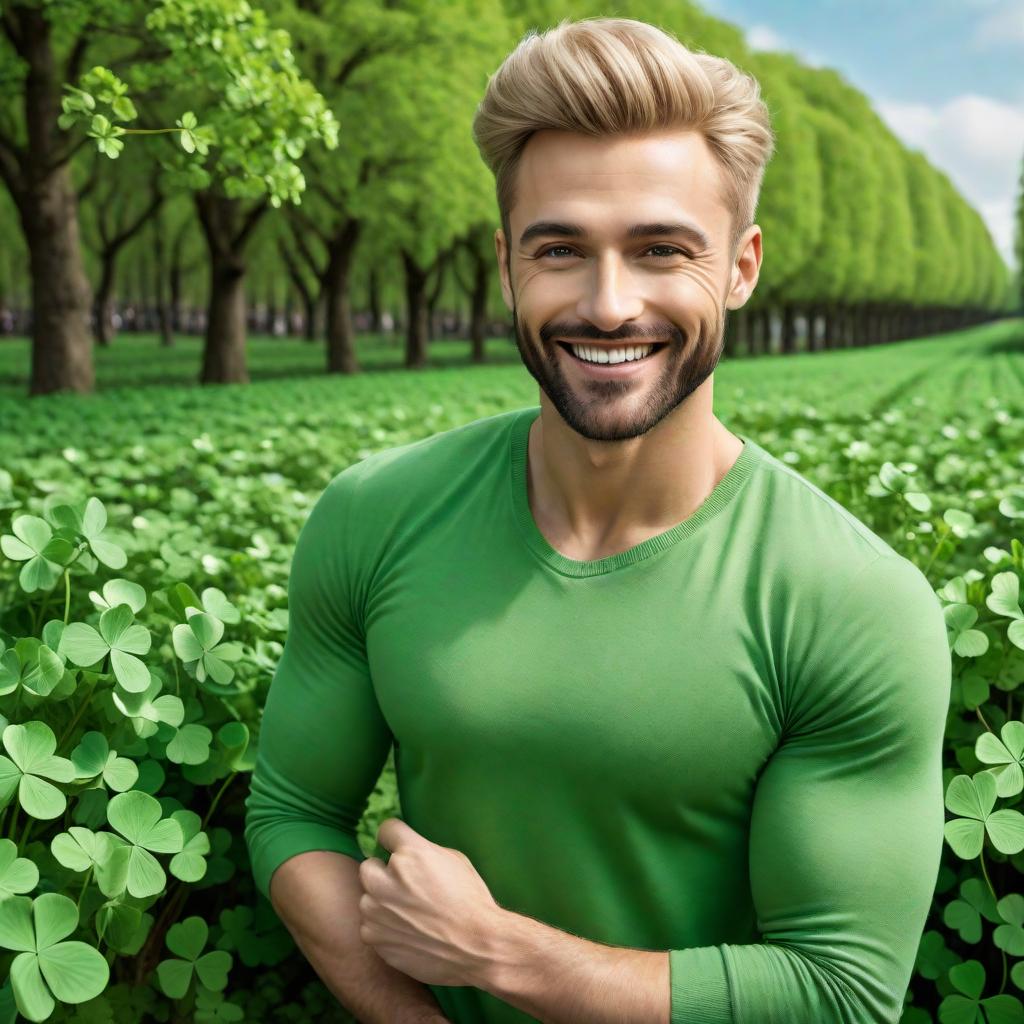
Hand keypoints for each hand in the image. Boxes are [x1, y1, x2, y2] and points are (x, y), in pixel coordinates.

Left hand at [358, 817, 505, 987]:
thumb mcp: (454, 861)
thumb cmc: (471, 902)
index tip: (399, 849)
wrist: (477, 948)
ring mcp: (377, 910)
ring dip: (382, 902)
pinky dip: (383, 928)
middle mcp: (388, 879)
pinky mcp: (374, 937)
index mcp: (412, 854)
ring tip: (409, 915)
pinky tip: (407, 933)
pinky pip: (370, 925)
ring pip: (367, 898)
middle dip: (383, 873)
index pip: (386, 830)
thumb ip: (423, 852)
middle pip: (368, 865)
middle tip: (404, 887)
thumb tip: (405, 851)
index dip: (395, 840)